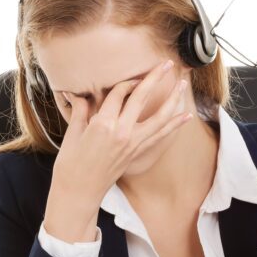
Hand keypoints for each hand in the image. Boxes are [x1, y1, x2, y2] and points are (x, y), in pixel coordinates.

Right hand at [44, 59, 192, 239]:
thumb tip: (79, 94)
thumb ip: (81, 110)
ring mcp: (133, 143)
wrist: (80, 192)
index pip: (119, 94)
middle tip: (167, 64)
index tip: (133, 73)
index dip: (126, 81)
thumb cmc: (71, 164)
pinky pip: (161, 136)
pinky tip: (186, 115)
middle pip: (142, 98)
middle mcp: (122, 132)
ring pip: (159, 118)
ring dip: (173, 100)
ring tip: (184, 85)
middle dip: (155, 78)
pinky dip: (174, 125)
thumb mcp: (72, 133)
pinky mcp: (137, 153)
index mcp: (103, 124)